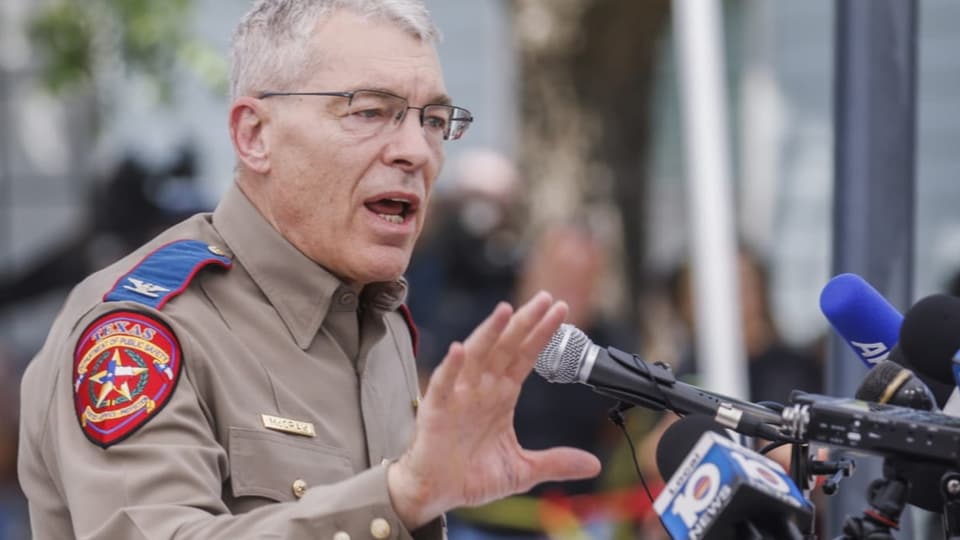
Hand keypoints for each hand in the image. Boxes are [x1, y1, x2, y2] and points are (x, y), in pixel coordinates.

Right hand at [387, 291, 601, 527]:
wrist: (437, 493)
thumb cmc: (472, 475)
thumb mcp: (522, 470)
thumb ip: (556, 462)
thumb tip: (593, 465)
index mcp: (502, 395)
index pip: (526, 357)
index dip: (542, 334)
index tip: (560, 310)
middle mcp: (482, 388)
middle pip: (506, 347)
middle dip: (524, 322)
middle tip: (545, 298)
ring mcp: (459, 395)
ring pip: (477, 356)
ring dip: (490, 333)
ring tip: (506, 311)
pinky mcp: (437, 409)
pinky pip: (444, 384)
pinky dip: (452, 367)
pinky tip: (460, 350)